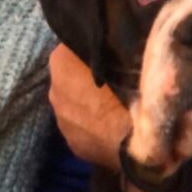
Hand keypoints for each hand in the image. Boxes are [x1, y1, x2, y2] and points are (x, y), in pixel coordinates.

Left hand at [48, 44, 130, 170]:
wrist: (138, 133)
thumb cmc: (128, 83)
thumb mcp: (121, 49)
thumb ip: (106, 46)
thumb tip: (109, 46)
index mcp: (60, 60)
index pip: (73, 47)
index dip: (92, 51)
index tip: (108, 55)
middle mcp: (53, 89)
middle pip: (70, 79)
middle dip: (86, 79)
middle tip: (112, 81)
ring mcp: (61, 121)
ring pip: (75, 106)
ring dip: (89, 105)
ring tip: (114, 106)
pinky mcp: (73, 145)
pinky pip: (83, 130)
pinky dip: (94, 128)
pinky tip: (112, 129)